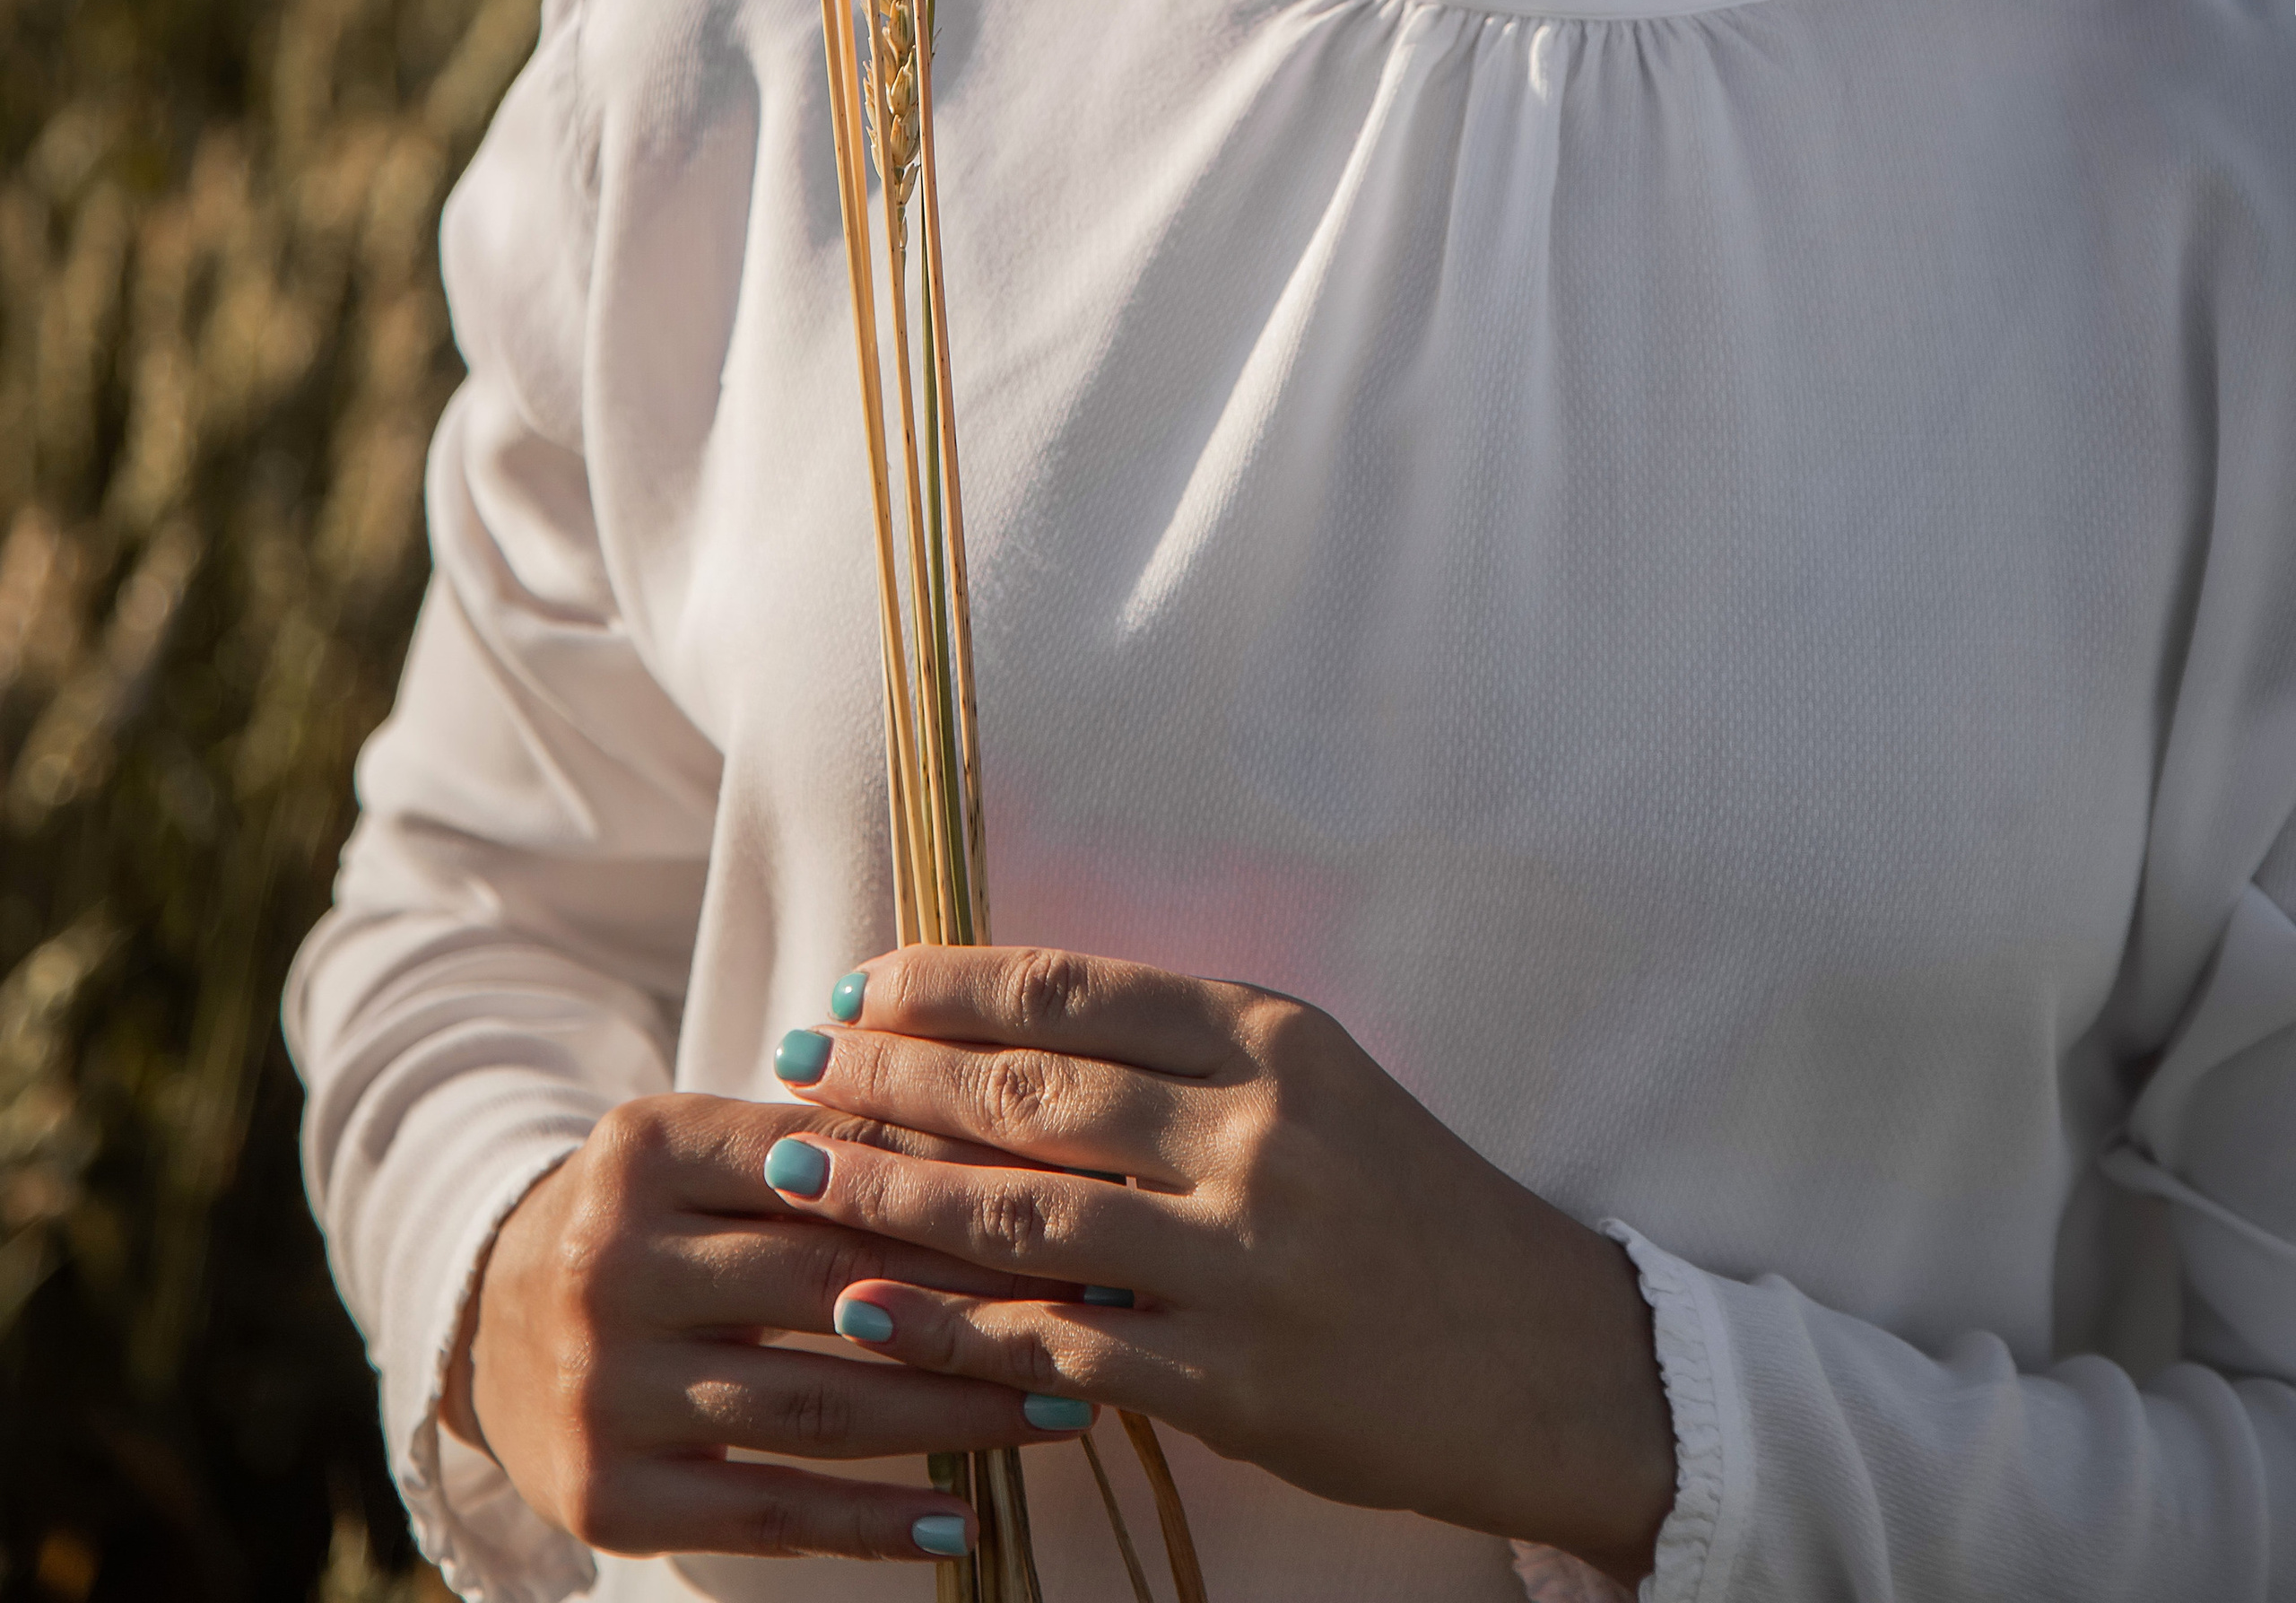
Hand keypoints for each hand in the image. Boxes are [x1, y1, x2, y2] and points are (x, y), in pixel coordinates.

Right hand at [440, 1089, 1085, 1563]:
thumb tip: (1003, 1137)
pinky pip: (767, 1511)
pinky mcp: (607, 1494)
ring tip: (1061, 1411)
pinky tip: (960, 1519)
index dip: (956, 1184)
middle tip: (1097, 1312)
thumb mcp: (705, 1150)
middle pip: (833, 1284)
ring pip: (817, 1405)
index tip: (1070, 1204)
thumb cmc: (647, 1217)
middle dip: (979, 1301)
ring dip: (954, 1414)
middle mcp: (613, 1262)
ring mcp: (605, 1385)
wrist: (484, 1317)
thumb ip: (826, 1143)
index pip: (829, 1164)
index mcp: (646, 1147)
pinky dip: (871, 1521)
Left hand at [765, 949, 1676, 1587]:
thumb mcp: (1315, 1088)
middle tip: (791, 1064)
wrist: (1539, 1354)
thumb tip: (1010, 1033)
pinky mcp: (1232, 1379)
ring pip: (1022, 1212)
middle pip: (1029, 1089)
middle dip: (890, 1076)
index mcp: (1272, 1039)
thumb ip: (1183, 1060)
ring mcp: (1242, 1259)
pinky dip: (949, 1326)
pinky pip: (1058, 1344)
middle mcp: (1254, 1132)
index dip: (950, 985)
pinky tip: (868, 1309)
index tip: (861, 985)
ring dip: (887, 1192)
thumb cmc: (1409, 1207)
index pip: (1074, 990)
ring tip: (790, 1173)